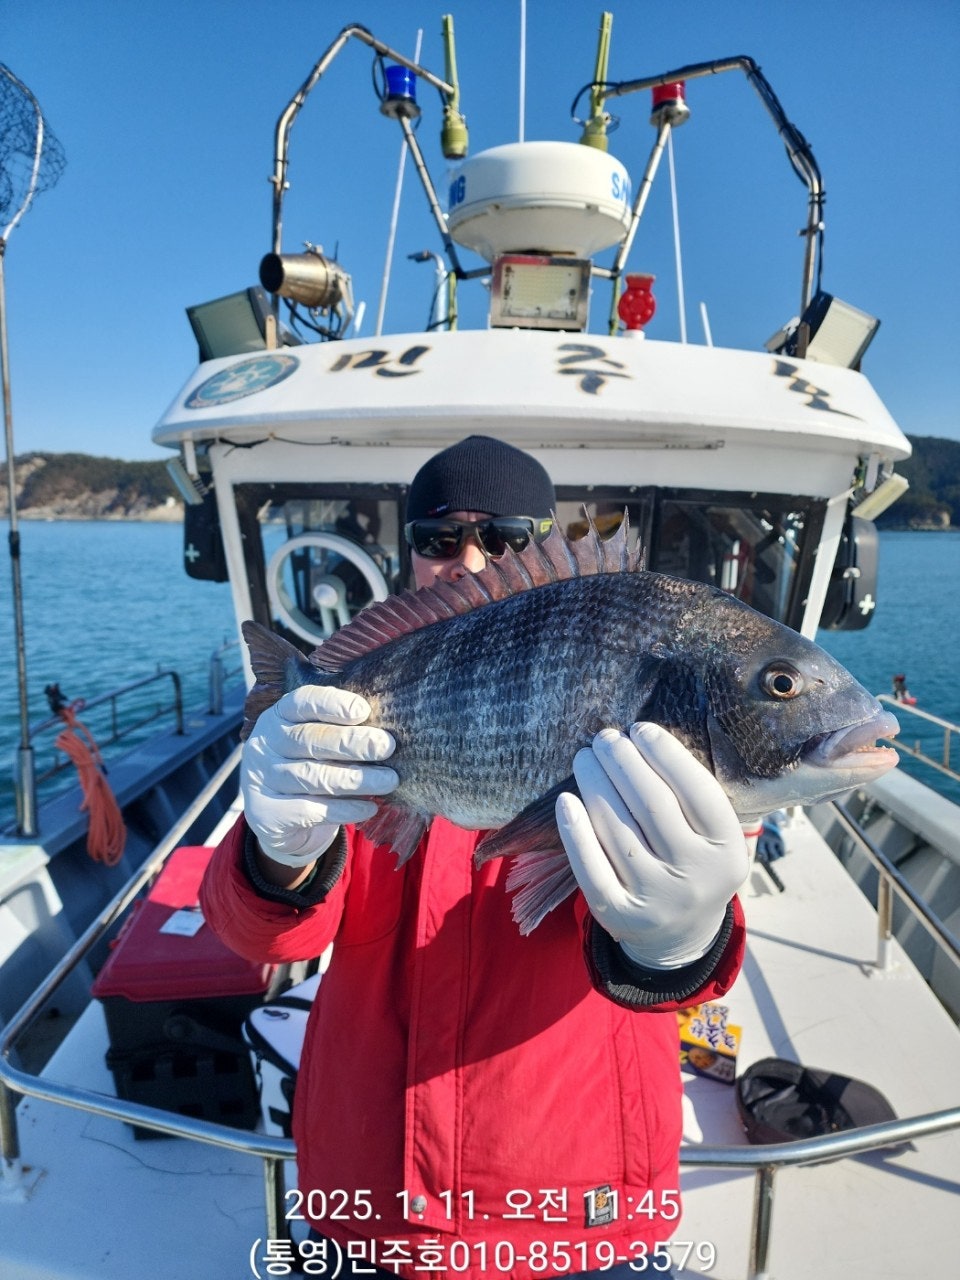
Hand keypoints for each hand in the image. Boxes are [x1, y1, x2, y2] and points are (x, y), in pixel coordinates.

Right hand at [242, 685, 397, 868]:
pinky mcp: (266, 814)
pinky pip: (309, 810)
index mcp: (278, 717)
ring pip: (311, 776)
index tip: (363, 711)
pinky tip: (369, 807)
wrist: (281, 823)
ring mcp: (260, 780)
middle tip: (386, 746)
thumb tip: (385, 731)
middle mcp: (264, 744)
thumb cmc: (312, 768)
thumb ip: (343, 732)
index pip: (301, 702)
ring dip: (355, 779)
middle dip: (351, 743)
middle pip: (308, 739)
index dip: (332, 704)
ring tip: (388, 780)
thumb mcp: (320, 744)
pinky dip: (343, 809)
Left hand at [555, 723, 748, 968]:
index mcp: (727, 848)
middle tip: (604, 738)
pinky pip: (590, 867)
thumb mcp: (712, 835)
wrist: (681, 933)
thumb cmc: (692, 861)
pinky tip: (565, 801)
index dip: (666, 753)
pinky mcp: (619, 915)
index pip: (697, 791)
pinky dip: (575, 831)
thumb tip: (643, 739)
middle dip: (623, 761)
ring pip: (617, 828)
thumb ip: (692, 796)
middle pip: (652, 804)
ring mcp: (656, 898)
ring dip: (595, 784)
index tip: (640, 729)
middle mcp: (695, 875)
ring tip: (585, 758)